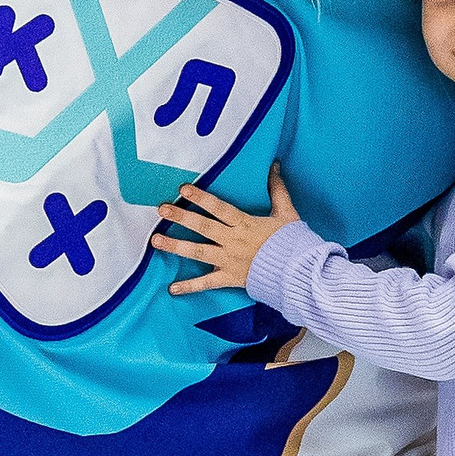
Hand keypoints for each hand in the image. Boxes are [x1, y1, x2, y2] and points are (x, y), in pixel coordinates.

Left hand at [154, 166, 296, 294]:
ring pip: (198, 252)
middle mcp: (233, 241)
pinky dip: (189, 287)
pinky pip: (207, 284)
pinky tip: (172, 289)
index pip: (219, 208)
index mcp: (245, 224)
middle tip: (161, 209)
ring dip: (175, 246)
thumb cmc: (293, 242)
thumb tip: (273, 166)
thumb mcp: (287, 213)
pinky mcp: (230, 278)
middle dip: (181, 217)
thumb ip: (277, 189)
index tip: (183, 189)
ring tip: (155, 241)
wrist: (299, 272)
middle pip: (203, 227)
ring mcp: (229, 260)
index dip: (201, 198)